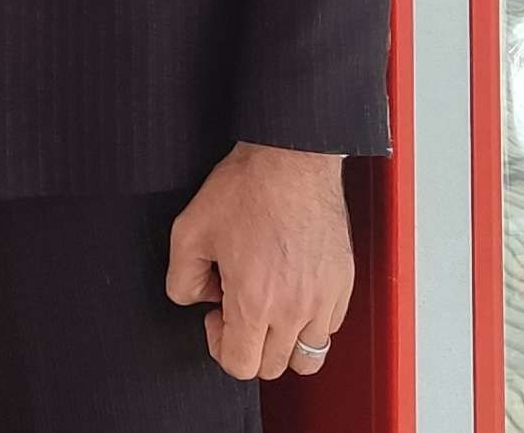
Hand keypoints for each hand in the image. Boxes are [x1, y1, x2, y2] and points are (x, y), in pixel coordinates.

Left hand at [164, 143, 352, 382]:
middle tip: (239, 307)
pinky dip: (311, 321)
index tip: (217, 317)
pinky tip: (293, 291)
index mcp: (256, 301)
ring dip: (284, 342)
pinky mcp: (343, 282)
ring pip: (308, 355)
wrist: (292, 156)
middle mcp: (295, 307)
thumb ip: (181, 280)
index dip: (220, 346)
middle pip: (272, 366)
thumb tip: (195, 299)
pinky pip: (330, 326)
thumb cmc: (247, 188)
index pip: (241, 366)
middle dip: (249, 345)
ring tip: (271, 310)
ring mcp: (325, 296)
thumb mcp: (189, 231)